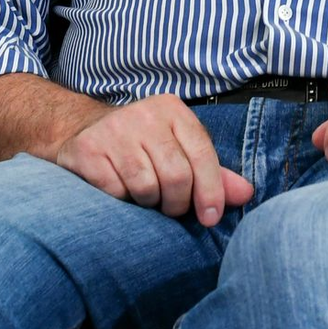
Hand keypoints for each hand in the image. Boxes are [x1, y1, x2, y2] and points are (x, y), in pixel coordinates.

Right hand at [55, 94, 253, 225]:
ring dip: (149, 203)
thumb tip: (246, 194)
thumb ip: (212, 172)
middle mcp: (145, 115)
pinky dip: (122, 201)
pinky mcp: (88, 150)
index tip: (211, 218)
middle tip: (171, 208)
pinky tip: (120, 191)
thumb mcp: (180, 148)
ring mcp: (114, 131)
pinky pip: (115, 192)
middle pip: (177, 175)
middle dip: (178, 203)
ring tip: (145, 197)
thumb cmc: (142, 144)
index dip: (211, 190)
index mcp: (174, 111)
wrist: (82, 130)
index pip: (203, 154)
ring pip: (146, 187)